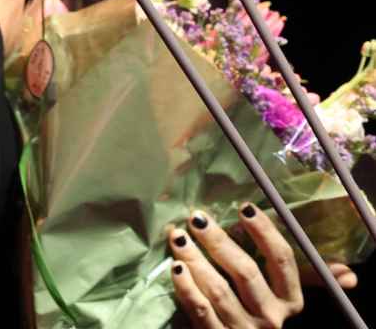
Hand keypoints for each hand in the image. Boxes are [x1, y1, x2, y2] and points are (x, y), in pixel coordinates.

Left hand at [167, 204, 356, 327]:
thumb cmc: (258, 316)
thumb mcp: (284, 300)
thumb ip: (309, 280)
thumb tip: (349, 275)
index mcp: (291, 302)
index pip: (283, 261)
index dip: (265, 233)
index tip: (244, 208)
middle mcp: (271, 318)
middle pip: (246, 272)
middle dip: (219, 241)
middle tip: (197, 218)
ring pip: (218, 290)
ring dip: (195, 259)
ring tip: (177, 236)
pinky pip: (200, 310)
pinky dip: (186, 287)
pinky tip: (175, 267)